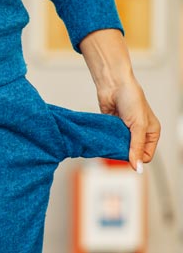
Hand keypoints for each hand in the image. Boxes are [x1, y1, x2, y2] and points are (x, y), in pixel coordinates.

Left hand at [80, 29, 160, 171]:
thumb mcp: (138, 125)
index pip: (146, 156)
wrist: (113, 85)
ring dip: (113, 146)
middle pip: (131, 153)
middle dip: (123, 152)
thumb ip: (136, 147)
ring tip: (108, 140)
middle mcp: (139, 134)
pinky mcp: (111, 129)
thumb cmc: (131, 99)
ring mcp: (124, 132)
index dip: (136, 158)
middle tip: (114, 145)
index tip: (125, 153)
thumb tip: (136, 167)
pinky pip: (108, 141)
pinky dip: (105, 141)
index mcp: (151, 133)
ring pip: (118, 148)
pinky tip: (101, 139)